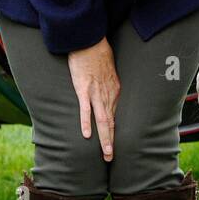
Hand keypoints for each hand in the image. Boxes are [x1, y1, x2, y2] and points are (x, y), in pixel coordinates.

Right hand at [67, 36, 119, 160]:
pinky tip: (86, 135)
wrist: (89, 40)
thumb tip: (109, 90)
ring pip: (102, 120)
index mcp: (114, 91)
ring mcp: (95, 93)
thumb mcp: (109, 70)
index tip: (114, 146)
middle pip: (111, 123)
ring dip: (104, 138)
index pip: (115, 117)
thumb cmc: (98, 53)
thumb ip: (109, 83)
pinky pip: (85, 109)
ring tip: (106, 154)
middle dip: (111, 142)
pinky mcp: (83, 88)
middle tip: (110, 158)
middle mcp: (108, 94)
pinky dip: (86, 122)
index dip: (115, 133)